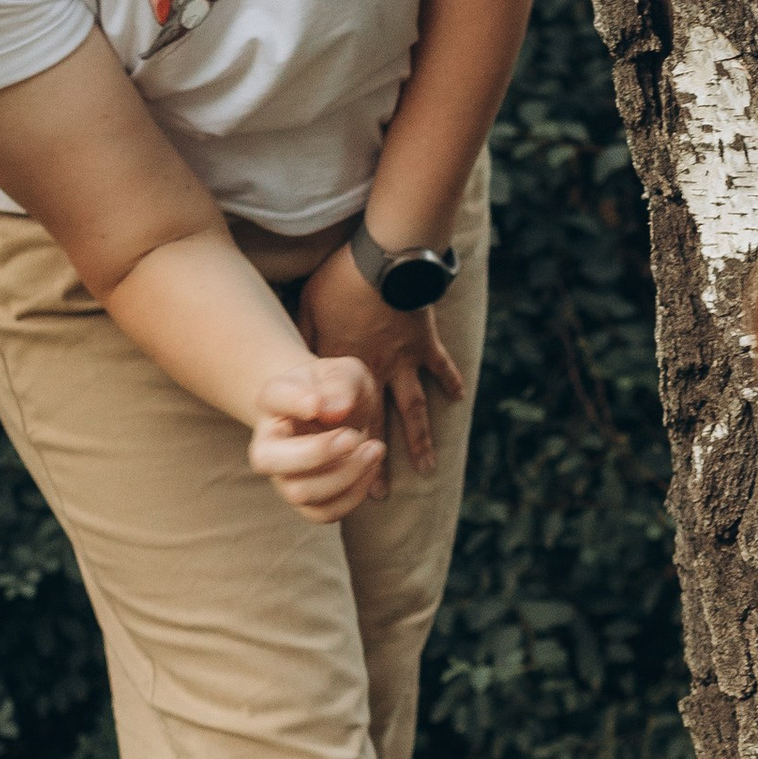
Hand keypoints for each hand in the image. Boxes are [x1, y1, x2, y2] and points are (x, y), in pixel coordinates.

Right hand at [248, 353, 385, 521]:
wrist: (334, 411)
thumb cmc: (336, 389)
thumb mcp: (345, 373)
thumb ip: (340, 384)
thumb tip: (334, 410)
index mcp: (272, 400)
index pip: (272, 397)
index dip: (294, 401)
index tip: (319, 402)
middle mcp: (268, 442)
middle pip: (267, 461)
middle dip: (317, 453)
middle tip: (353, 436)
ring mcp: (283, 476)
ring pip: (299, 493)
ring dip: (345, 475)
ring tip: (374, 448)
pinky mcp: (306, 500)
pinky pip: (323, 513)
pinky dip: (353, 495)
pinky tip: (370, 468)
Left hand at [298, 238, 466, 482]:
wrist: (383, 264)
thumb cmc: (341, 283)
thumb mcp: (310, 308)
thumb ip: (306, 335)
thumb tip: (298, 359)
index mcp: (345, 369)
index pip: (341, 420)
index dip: (339, 451)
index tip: (338, 475)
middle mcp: (377, 374)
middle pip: (379, 426)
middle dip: (378, 462)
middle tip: (380, 494)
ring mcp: (404, 361)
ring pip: (414, 410)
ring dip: (420, 440)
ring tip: (426, 468)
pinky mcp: (424, 343)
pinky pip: (440, 367)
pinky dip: (451, 382)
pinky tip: (459, 399)